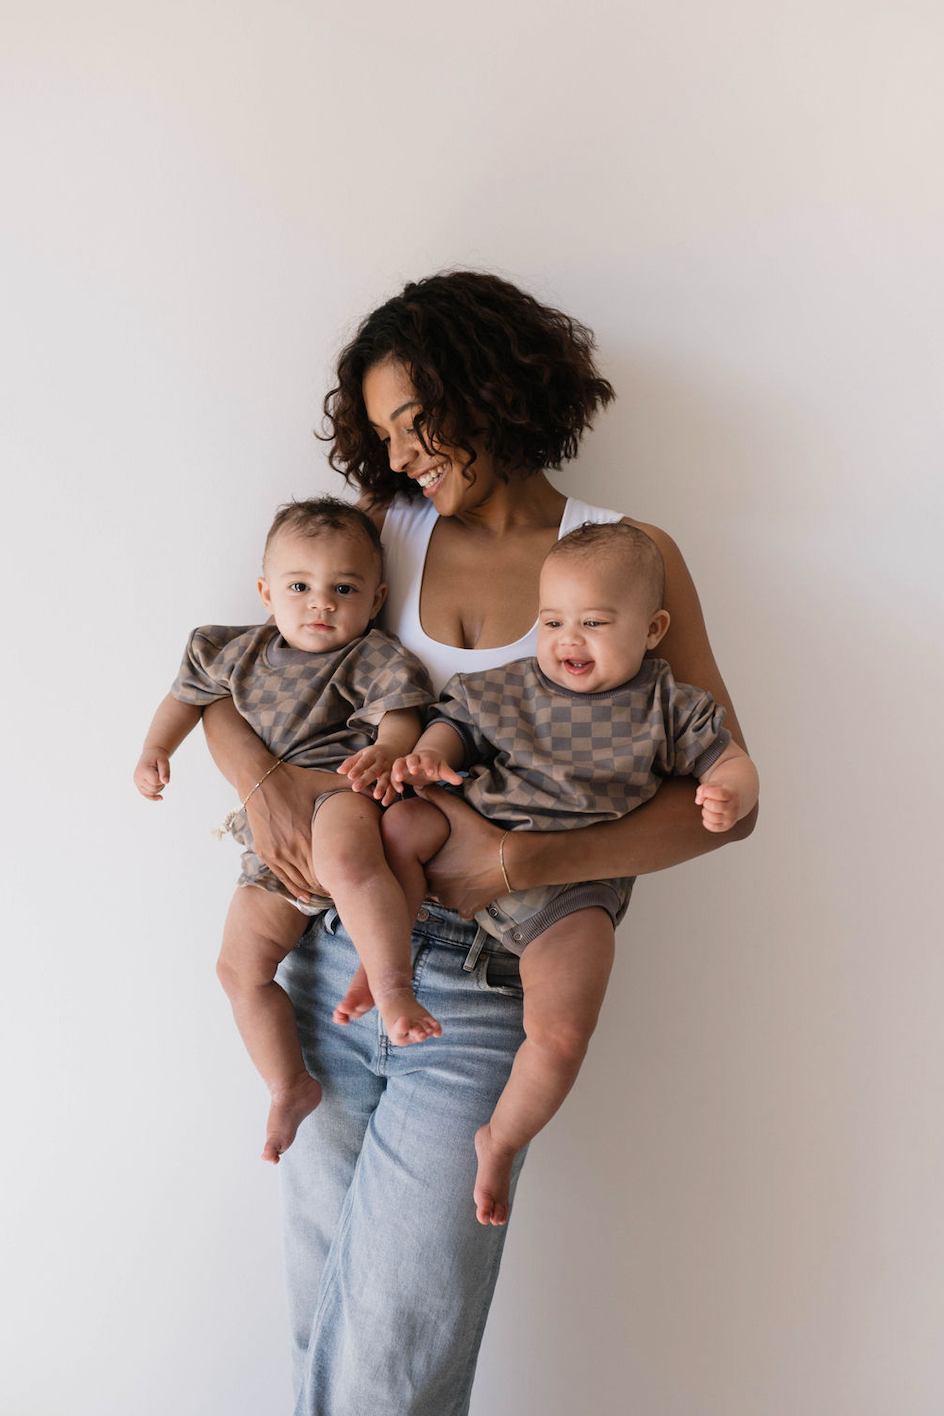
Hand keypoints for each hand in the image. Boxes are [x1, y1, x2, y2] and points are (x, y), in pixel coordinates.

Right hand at [134, 749, 170, 800]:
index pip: (155, 782)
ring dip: (159, 788)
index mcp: (143, 771)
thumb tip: (166, 782)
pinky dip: (153, 797)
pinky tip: (160, 798)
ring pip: (151, 793)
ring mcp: (137, 783)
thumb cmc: (158, 757)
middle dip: (161, 783)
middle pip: (153, 789)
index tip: (162, 770)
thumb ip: (165, 771)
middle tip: (161, 773)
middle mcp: (137, 778)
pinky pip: (146, 795)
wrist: (151, 754)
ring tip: (159, 777)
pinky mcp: (139, 786)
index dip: (162, 778)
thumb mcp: (164, 761)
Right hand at [245, 762, 344, 900]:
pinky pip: (283, 878)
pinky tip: (306, 897)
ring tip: (328, 893)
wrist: (260, 779)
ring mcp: (277, 852)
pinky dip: (295, 889)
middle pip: (315, 879)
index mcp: (309, 834)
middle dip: (330, 886)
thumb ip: (349, 786)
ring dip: (314, 890)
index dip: (342, 876)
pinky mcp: (265, 853)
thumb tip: (375, 789)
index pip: (329, 866)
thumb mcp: (324, 781)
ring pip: (300, 882)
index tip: (354, 879)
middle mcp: (292, 847)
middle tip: (344, 891)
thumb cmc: (296, 780)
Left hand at [338, 745, 398, 805]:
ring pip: (386, 779)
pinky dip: (390, 795)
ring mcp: (390, 770)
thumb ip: (351, 762)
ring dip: (381, 787)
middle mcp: (382, 762)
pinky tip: (385, 802)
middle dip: (365, 780)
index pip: (363, 762)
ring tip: (376, 796)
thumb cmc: (372, 755)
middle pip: (373, 771)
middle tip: (355, 788)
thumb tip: (339, 770)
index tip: (350, 776)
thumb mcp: (362, 755)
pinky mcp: (396, 778)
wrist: (393, 750)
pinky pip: (393, 787)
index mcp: (372, 755)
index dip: (357, 769)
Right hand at [391, 751, 463, 791]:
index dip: (428, 764)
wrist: (424, 765)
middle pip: (410, 758)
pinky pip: (393, 775)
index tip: (431, 772)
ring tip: (399, 779)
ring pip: (398, 764)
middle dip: (411, 764)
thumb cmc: (434, 766)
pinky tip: (398, 790)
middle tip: (413, 771)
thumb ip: (450, 775)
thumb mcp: (442, 770)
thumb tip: (460, 780)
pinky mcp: (398, 772)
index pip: (427, 759)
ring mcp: (404, 764)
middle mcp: (413, 758)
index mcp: (426, 757)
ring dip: (397, 771)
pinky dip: (394, 781)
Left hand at [417, 785, 506, 918]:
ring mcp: (453, 902)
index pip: (418, 867)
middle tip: (450, 862)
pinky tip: (472, 887)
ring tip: (462, 873)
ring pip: (444, 897)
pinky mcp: (469, 910)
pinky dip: (465, 900)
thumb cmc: (483, 834)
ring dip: (449, 888)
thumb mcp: (458, 812)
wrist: (514, 859)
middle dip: (437, 875)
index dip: (426, 859)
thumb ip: (436, 797)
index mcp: (429, 868)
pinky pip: (461, 908)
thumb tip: (420, 786)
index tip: (436, 852)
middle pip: (430, 884)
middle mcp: (437, 890)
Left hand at [695, 783, 740, 832]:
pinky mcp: (726, 826)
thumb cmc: (723, 791)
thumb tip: (698, 801)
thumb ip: (703, 789)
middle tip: (708, 801)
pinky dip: (706, 821)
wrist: (737, 801)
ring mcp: (731, 818)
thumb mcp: (715, 785)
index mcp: (733, 794)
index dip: (707, 792)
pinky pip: (712, 827)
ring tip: (708, 808)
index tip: (705, 792)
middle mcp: (734, 807)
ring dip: (705, 812)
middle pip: (713, 806)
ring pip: (712, 818)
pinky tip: (709, 815)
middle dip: (706, 803)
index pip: (719, 793)